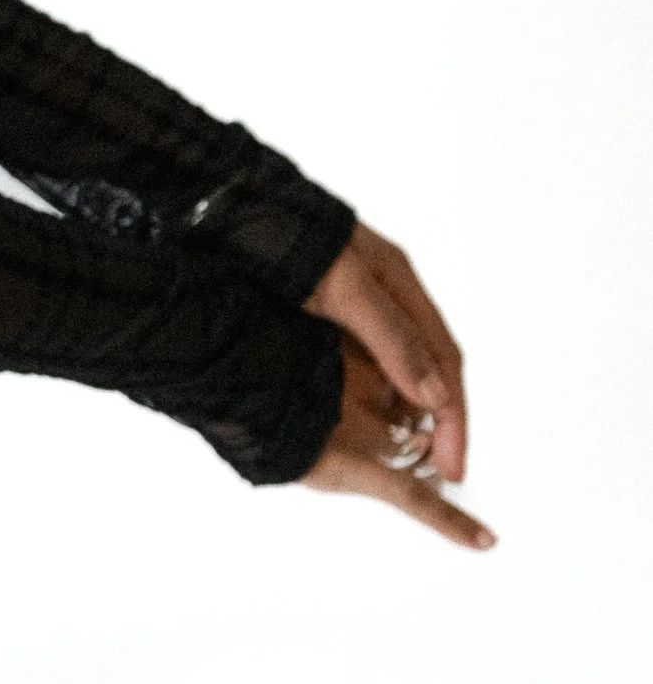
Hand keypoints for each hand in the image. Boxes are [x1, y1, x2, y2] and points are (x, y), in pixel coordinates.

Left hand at [299, 223, 493, 548]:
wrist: (229, 212)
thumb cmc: (284, 243)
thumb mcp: (342, 289)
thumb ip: (389, 338)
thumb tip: (434, 396)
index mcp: (399, 282)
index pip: (444, 360)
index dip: (454, 416)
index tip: (454, 464)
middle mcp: (386, 295)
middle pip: (429, 368)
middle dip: (438, 422)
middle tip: (440, 471)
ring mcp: (357, 304)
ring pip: (400, 369)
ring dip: (410, 412)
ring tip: (409, 457)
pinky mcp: (327, 314)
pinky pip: (368, 365)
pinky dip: (378, 397)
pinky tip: (370, 422)